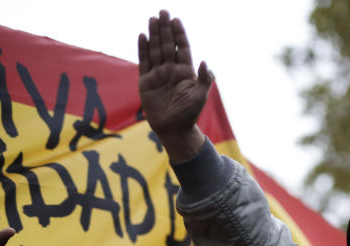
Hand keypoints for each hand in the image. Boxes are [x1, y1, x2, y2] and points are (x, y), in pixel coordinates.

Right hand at [137, 10, 209, 160]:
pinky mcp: (146, 81)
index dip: (179, 35)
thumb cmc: (189, 114)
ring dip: (154, 35)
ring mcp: (158, 74)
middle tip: (163, 12)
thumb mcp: (200, 96)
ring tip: (153, 19)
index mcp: (185, 72)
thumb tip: (207, 64)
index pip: (182, 49)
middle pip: (168, 45)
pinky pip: (144, 62)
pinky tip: (143, 36)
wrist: (173, 129)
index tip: (176, 20)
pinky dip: (143, 49)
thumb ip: (204, 79)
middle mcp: (171, 70)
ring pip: (156, 50)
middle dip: (165, 29)